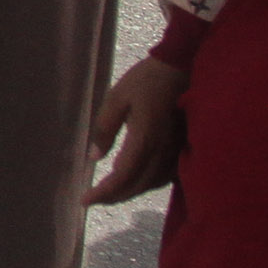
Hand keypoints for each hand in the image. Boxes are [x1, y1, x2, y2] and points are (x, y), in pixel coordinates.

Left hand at [88, 53, 188, 203]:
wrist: (181, 68)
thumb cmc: (146, 80)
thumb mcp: (116, 98)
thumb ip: (105, 128)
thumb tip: (94, 157)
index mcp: (144, 139)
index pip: (122, 176)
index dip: (104, 192)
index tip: (85, 200)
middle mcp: (162, 151)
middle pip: (137, 185)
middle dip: (114, 197)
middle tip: (93, 199)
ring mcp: (175, 152)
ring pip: (152, 184)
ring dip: (130, 192)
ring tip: (110, 192)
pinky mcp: (182, 148)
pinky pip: (165, 176)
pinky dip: (147, 184)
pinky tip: (135, 180)